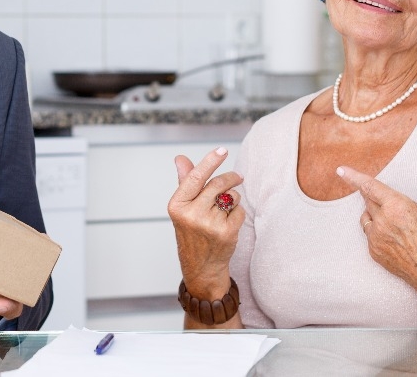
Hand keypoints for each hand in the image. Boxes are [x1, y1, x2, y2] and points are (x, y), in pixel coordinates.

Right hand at [167, 147, 243, 298]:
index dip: (210, 162)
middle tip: (238, 177)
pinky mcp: (226, 233)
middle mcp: (191, 215)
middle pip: (217, 184)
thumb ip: (185, 182)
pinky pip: (239, 211)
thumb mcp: (183, 209)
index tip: (222, 150)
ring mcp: (209, 225)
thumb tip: (180, 158)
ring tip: (224, 211)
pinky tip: (229, 224)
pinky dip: (238, 213)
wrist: (201, 266)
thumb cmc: (192, 234)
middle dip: (231, 178)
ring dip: (233, 199)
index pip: (195, 177)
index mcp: (177, 206)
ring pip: (231, 197)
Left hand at [336, 157, 416, 316]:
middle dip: (375, 196)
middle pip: (368, 200)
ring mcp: (375, 238)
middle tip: (392, 204)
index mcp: (397, 207)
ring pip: (366, 217)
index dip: (354, 177)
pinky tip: (393, 236)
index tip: (340, 170)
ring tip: (396, 220)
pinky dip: (376, 231)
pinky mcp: (374, 252)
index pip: (369, 186)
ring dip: (374, 213)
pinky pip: (369, 235)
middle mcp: (382, 221)